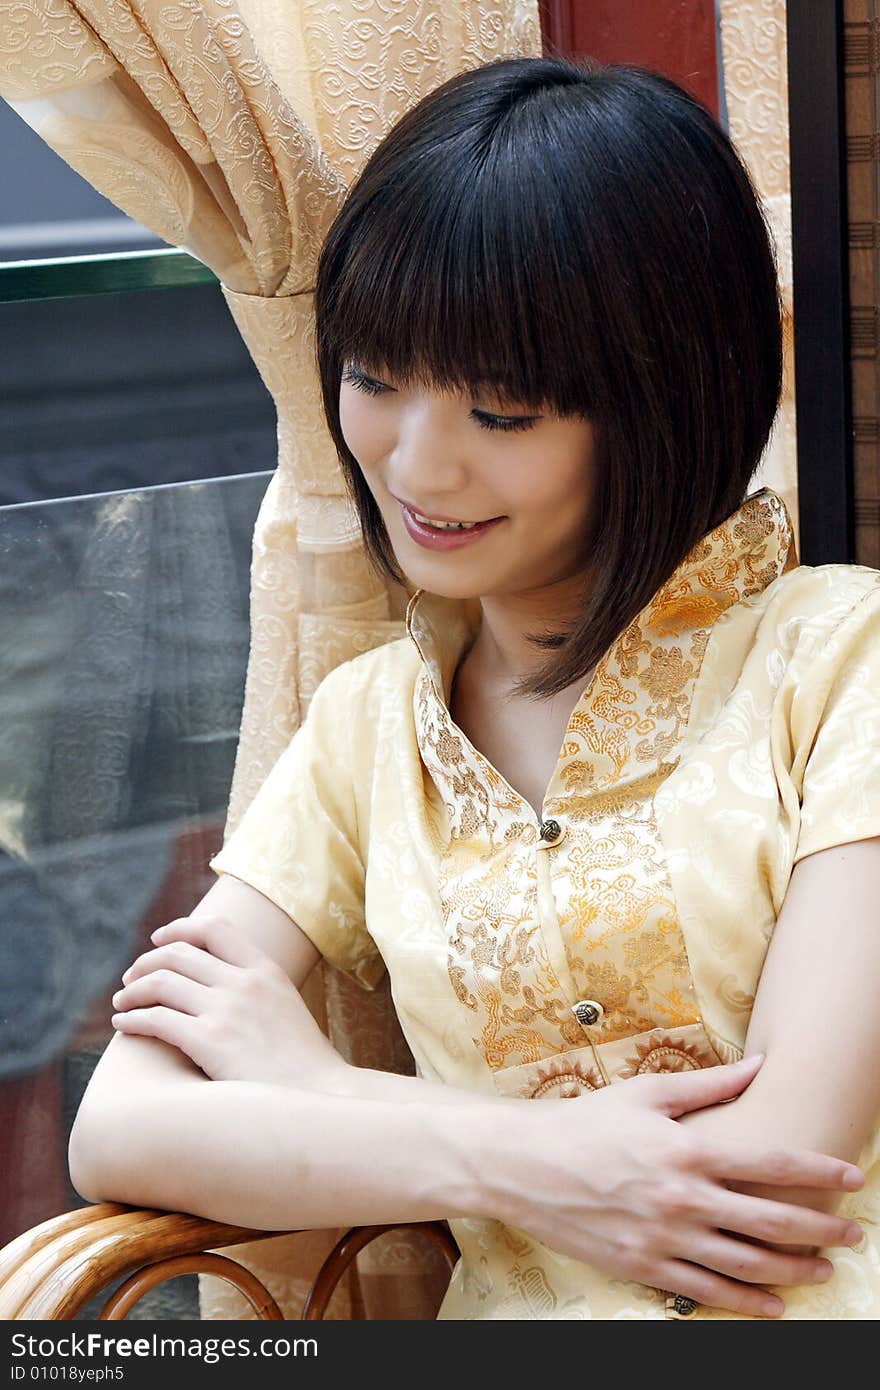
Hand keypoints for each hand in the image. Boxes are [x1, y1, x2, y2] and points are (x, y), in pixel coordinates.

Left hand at [110, 914, 347, 1088]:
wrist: (318, 1099)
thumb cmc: (301, 1064)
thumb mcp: (286, 1007)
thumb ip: (255, 989)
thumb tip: (213, 983)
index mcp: (266, 970)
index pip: (215, 928)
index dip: (180, 928)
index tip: (159, 939)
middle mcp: (244, 982)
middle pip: (179, 953)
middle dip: (147, 962)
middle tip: (131, 977)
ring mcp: (227, 1010)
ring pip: (161, 982)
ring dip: (133, 990)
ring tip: (122, 1002)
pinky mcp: (210, 1042)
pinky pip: (156, 1019)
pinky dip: (132, 1019)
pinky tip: (124, 1025)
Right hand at [487, 1055, 863, 1318]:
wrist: (524, 1166)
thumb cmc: (586, 1123)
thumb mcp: (646, 1094)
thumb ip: (708, 1085)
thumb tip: (757, 1067)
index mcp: (687, 1149)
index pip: (771, 1163)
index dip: (819, 1171)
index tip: (853, 1178)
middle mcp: (683, 1197)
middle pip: (772, 1219)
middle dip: (822, 1227)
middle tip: (854, 1232)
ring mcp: (664, 1237)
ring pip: (748, 1263)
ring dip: (795, 1268)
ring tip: (826, 1269)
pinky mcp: (644, 1266)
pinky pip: (707, 1291)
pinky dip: (748, 1303)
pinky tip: (775, 1304)